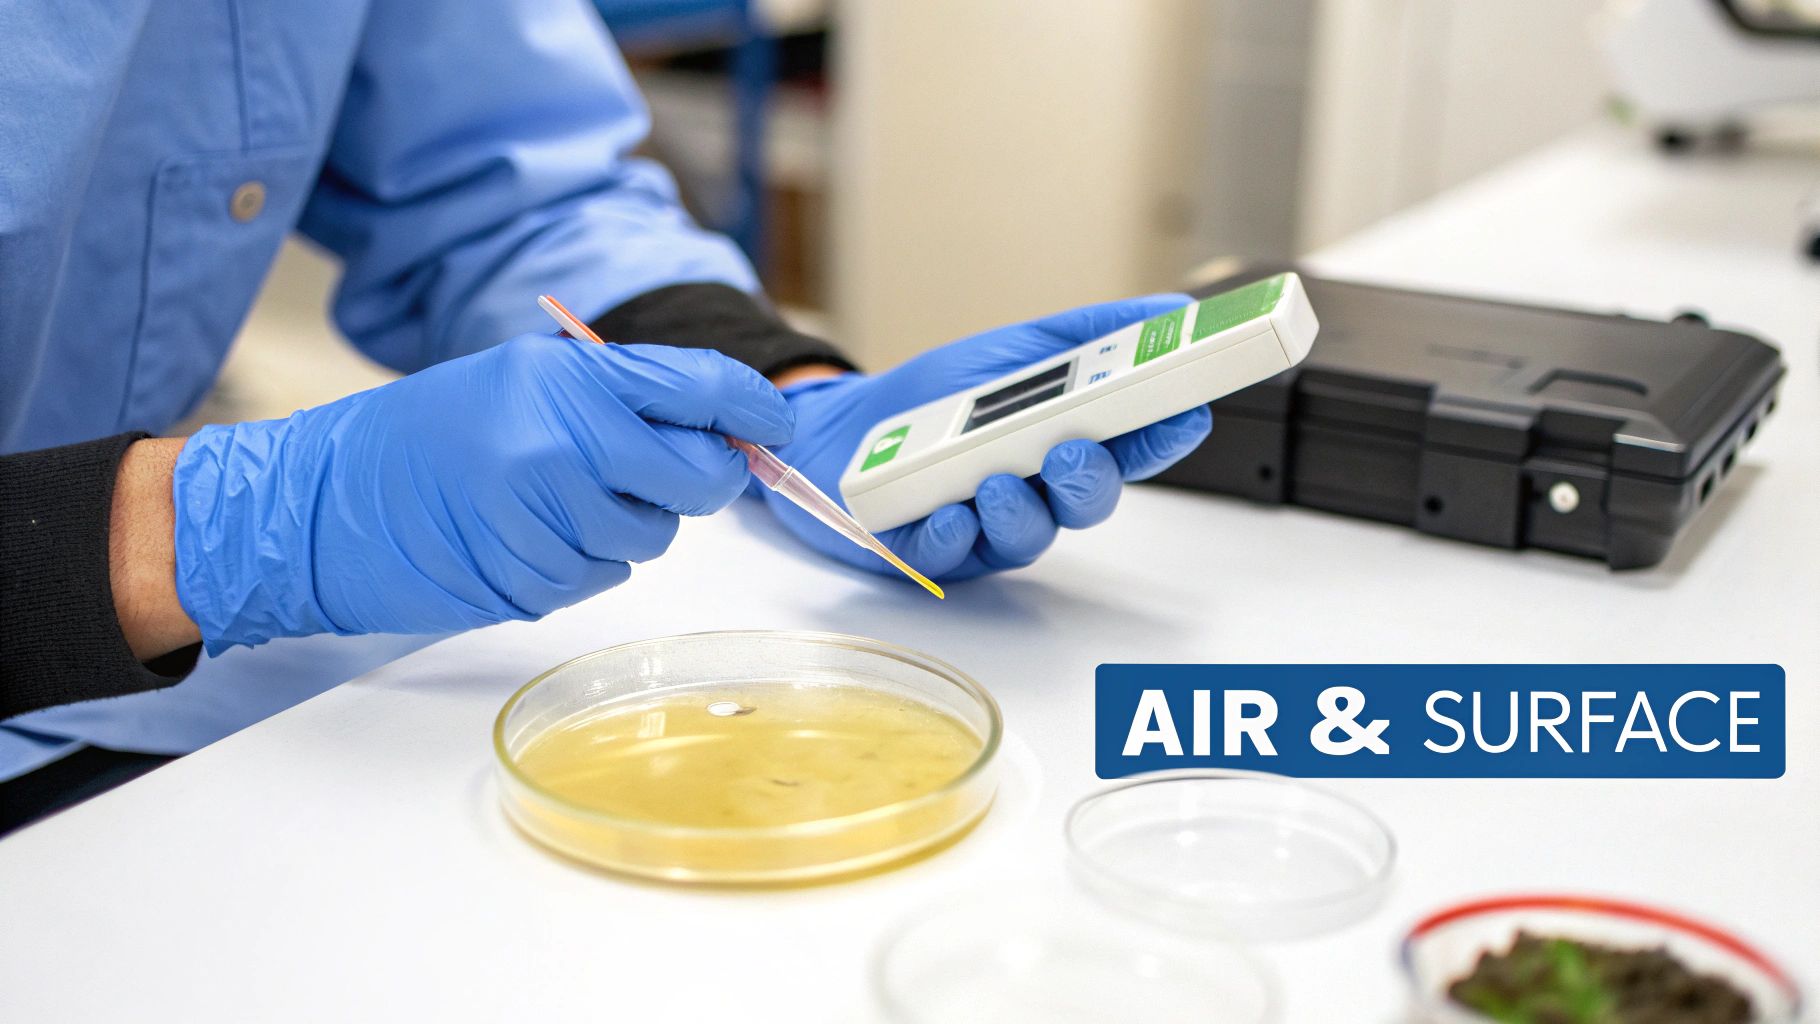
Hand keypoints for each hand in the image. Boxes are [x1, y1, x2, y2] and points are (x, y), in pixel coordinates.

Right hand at [172, 337, 791, 650]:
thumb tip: (719, 426)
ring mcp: (546, 517)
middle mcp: (563, 442)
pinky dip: (579, 563)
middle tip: (659, 475)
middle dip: (696, 480)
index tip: (774, 425)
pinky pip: (600, 578)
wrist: (319, 504)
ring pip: (651, 537)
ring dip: (625, 525)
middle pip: (697, 475)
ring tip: (553, 501)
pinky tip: (524, 537)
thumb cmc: (421, 437)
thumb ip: (618, 398)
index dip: (750, 409)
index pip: (699, 387)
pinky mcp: (530, 581)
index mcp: (564, 377)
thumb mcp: (519, 382)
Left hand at [760, 296, 1211, 582]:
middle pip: (1086, 503)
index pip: (1132, 447)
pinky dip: (951, 536)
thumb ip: (1091, 334)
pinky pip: (950, 556)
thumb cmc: (937, 396)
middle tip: (1073, 452)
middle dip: (1088, 480)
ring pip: (1026, 536)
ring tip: (998, 482)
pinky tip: (948, 514)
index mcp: (1066, 444)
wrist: (845, 426)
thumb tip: (1167, 310)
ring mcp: (989, 529)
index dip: (1163, 436)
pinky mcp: (932, 555)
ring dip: (1018, 509)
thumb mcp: (1018, 346)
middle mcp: (1038, 494)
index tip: (1186, 414)